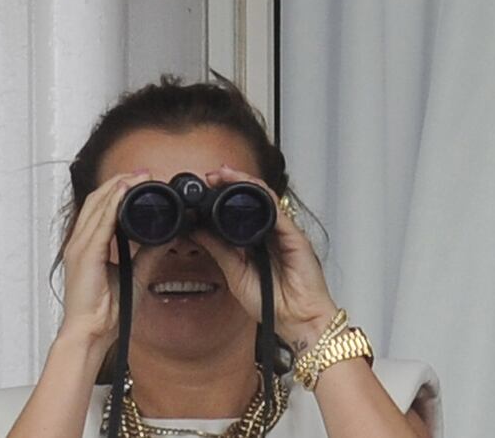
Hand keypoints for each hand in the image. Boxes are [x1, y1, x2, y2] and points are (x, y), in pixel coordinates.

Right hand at [59, 170, 151, 347]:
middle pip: (97, 199)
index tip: (142, 180)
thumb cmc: (106, 310)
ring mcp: (78, 246)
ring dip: (117, 187)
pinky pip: (98, 223)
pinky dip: (111, 204)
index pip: (101, 207)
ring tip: (138, 176)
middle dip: (120, 181)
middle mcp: (79, 242)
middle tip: (144, 173)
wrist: (91, 331)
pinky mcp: (84, 255)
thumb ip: (149, 255)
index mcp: (88, 245)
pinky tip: (124, 192)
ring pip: (97, 205)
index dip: (119, 189)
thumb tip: (168, 238)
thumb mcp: (136, 274)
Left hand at [191, 165, 337, 346]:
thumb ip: (218, 250)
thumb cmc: (273, 304)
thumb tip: (197, 230)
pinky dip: (263, 195)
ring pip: (264, 198)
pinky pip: (278, 210)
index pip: (237, 212)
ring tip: (224, 174)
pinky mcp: (295, 236)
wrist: (297, 321)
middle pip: (251, 199)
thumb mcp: (235, 273)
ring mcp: (283, 233)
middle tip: (210, 175)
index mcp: (255, 243)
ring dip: (244, 182)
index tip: (202, 189)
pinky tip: (249, 187)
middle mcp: (270, 234)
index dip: (220, 197)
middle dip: (230, 182)